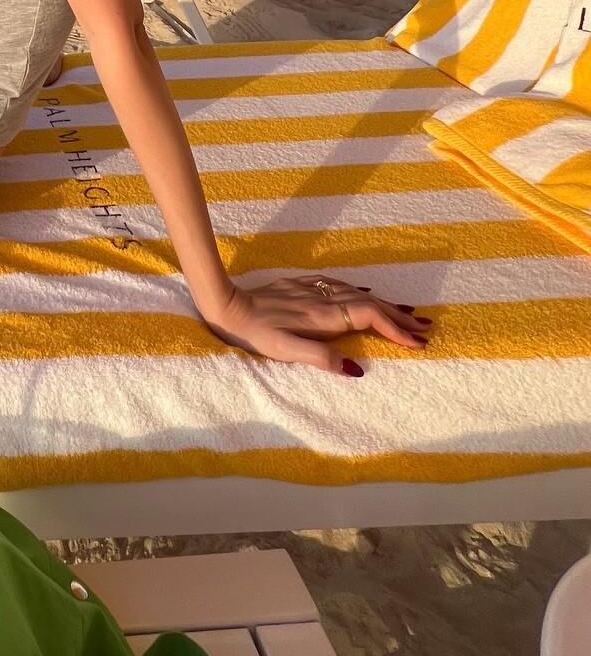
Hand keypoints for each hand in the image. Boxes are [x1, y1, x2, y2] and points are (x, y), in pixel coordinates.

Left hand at [198, 276, 432, 374]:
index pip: (370, 317)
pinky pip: (340, 287)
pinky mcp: (300, 286)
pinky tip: (365, 293)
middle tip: (425, 328)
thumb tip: (357, 369)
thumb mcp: (286, 352)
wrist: (228, 306)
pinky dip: (361, 292)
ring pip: (357, 293)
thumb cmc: (256, 335)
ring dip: (384, 303)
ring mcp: (312, 290)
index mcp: (324, 316)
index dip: (395, 329)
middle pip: (370, 303)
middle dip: (399, 316)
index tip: (418, 342)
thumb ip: (321, 358)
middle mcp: (322, 299)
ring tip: (407, 313)